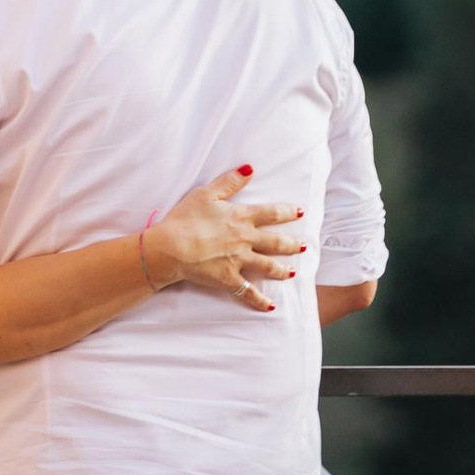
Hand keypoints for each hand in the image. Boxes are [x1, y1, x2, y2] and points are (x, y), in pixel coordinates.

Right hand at [142, 169, 305, 314]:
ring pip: (267, 266)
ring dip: (282, 269)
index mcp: (241, 217)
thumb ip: (230, 181)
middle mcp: (245, 239)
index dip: (287, 212)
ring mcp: (239, 260)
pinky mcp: (228, 278)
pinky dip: (259, 300)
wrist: (172, 247)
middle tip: (303, 246)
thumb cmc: (185, 218)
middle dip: (291, 244)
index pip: (271, 213)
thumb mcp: (206, 193)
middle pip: (275, 242)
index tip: (300, 212)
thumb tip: (250, 168)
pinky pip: (248, 291)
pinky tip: (270, 306)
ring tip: (292, 272)